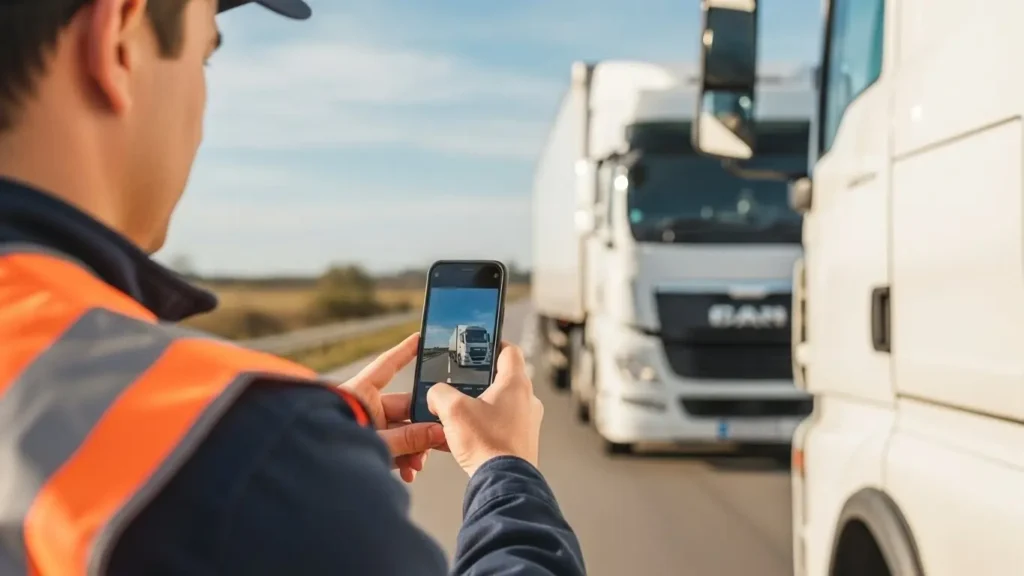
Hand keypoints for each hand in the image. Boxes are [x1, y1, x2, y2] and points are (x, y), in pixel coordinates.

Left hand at [339, 333, 447, 481]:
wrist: (309, 476)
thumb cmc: (329, 451)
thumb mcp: (377, 443)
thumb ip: (409, 438)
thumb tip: (438, 432)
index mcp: (360, 393)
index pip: (387, 365)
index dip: (405, 351)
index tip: (420, 339)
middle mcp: (364, 407)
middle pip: (403, 408)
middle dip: (422, 427)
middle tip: (441, 437)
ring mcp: (366, 427)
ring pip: (401, 432)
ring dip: (414, 448)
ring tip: (418, 464)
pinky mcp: (366, 446)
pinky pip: (392, 448)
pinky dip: (402, 459)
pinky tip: (408, 472)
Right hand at [426, 342, 542, 477]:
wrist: (502, 482)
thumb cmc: (487, 444)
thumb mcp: (453, 410)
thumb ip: (440, 394)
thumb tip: (436, 395)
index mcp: (516, 384)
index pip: (510, 351)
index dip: (494, 344)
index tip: (481, 345)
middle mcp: (526, 401)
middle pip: (501, 380)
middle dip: (477, 383)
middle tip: (460, 384)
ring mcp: (525, 423)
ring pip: (498, 406)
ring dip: (477, 408)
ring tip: (455, 415)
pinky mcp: (519, 443)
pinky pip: (497, 428)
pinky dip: (480, 428)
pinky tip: (459, 438)